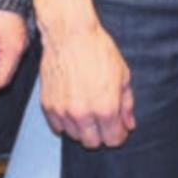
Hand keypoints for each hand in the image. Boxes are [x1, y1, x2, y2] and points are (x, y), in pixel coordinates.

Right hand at [38, 22, 133, 147]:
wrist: (70, 34)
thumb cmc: (98, 50)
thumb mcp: (123, 75)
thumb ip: (127, 104)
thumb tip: (129, 124)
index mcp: (106, 109)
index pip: (113, 140)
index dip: (118, 134)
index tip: (117, 126)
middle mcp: (83, 114)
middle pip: (92, 143)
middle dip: (100, 133)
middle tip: (101, 118)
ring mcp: (63, 111)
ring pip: (74, 136)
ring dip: (82, 128)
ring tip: (86, 109)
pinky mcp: (48, 105)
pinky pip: (57, 126)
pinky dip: (65, 121)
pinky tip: (71, 106)